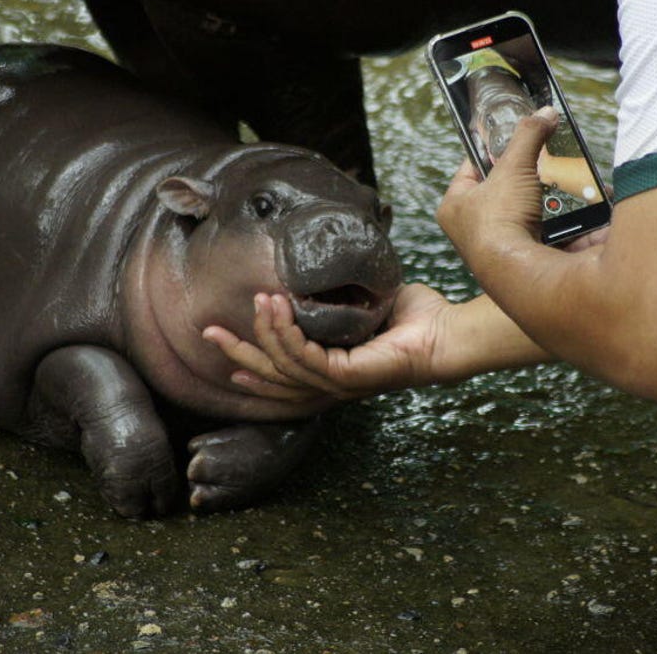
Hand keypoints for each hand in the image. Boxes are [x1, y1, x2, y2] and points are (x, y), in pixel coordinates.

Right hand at [202, 282, 453, 401]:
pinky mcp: (349, 377)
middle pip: (272, 377)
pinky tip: (277, 308)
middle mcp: (331, 384)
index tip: (222, 340)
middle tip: (208, 331)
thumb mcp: (366, 303)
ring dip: (264, 331)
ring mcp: (340, 384)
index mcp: (332, 371)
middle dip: (238, 354)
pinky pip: (306, 357)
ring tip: (257, 300)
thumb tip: (320, 273)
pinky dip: (286, 333)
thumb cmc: (415, 318)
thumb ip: (340, 296)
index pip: (280, 374)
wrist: (447, 332)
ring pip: (284, 364)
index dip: (249, 361)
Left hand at [438, 107, 557, 263]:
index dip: (492, 151)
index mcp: (454, 205)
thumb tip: (543, 114)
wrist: (516, 272)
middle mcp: (471, 229)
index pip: (472, 167)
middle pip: (504, 191)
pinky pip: (548, 232)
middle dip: (530, 176)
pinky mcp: (525, 260)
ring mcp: (499, 246)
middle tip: (545, 162)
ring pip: (529, 211)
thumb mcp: (513, 166)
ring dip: (551, 198)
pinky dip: (565, 220)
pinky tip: (580, 206)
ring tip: (567, 182)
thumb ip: (528, 136)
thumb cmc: (498, 223)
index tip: (512, 139)